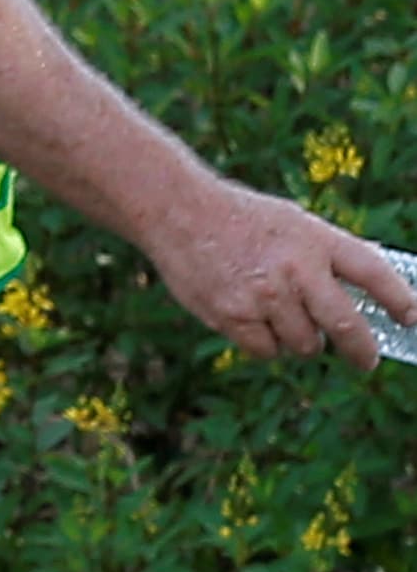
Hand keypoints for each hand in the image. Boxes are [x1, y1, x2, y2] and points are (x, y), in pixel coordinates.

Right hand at [145, 178, 406, 372]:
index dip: (401, 300)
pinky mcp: (232, 315)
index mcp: (316, 240)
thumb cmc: (240, 218)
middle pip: (347, 325)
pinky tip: (252, 321)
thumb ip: (327, 255)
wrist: (177, 211)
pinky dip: (265, 344)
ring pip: (305, 344)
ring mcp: (264, 295)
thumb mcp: (293, 224)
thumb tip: (369, 292)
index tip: (411, 318)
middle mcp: (295, 269)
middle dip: (363, 351)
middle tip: (367, 360)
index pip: (374, 274)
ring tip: (281, 317)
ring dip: (301, 340)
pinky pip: (267, 350)